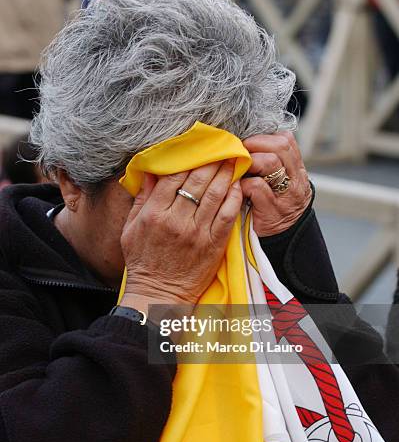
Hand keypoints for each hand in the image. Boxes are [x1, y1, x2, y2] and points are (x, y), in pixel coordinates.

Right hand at [120, 161, 242, 310]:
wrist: (158, 295)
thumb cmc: (142, 262)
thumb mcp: (130, 229)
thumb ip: (142, 199)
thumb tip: (151, 172)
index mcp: (154, 214)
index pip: (173, 177)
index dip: (187, 159)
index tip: (197, 148)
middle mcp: (176, 221)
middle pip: (197, 181)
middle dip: (210, 160)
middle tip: (221, 147)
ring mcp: (197, 233)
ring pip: (214, 194)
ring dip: (225, 173)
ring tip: (232, 159)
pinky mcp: (213, 245)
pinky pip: (227, 215)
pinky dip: (233, 197)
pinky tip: (236, 185)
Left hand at [240, 131, 311, 236]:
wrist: (286, 240)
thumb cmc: (275, 207)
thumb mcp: (281, 183)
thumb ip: (271, 164)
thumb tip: (245, 145)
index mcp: (297, 170)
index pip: (286, 140)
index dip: (264, 137)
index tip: (249, 143)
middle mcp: (295, 180)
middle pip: (280, 146)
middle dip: (256, 144)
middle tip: (241, 152)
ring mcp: (285, 195)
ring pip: (270, 162)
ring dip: (250, 161)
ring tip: (240, 168)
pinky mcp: (272, 210)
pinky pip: (256, 186)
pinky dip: (243, 183)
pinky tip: (238, 188)